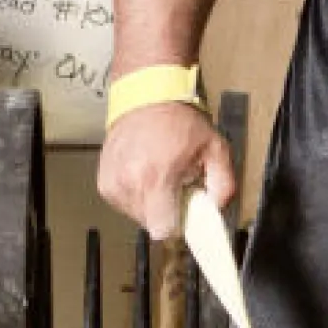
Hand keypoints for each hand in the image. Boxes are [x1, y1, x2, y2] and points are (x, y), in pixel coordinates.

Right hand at [97, 103, 236, 240]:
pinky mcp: (103, 183)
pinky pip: (124, 203)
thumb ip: (223, 184)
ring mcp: (113, 184)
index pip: (163, 229)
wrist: (146, 97)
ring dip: (151, 203)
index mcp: (155, 179)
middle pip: (152, 224)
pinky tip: (144, 173)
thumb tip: (216, 209)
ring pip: (137, 215)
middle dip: (167, 211)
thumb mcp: (215, 149)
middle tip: (176, 186)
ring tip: (159, 175)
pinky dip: (136, 195)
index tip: (186, 209)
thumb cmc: (180, 122)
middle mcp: (129, 184)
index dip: (179, 224)